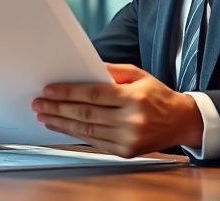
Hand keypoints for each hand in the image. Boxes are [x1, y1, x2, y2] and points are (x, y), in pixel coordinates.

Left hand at [31, 63, 202, 157]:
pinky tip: (61, 127)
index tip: (49, 90)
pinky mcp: (126, 151)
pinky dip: (75, 134)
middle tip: (39, 103)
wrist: (180, 121)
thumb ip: (112, 71)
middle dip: (58, 108)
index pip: (94, 94)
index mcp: (134, 98)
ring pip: (87, 130)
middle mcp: (132, 120)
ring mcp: (128, 138)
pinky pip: (94, 142)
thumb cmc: (156, 95)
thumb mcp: (138, 74)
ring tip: (44, 115)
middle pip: (87, 114)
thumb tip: (85, 68)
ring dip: (61, 122)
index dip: (68, 92)